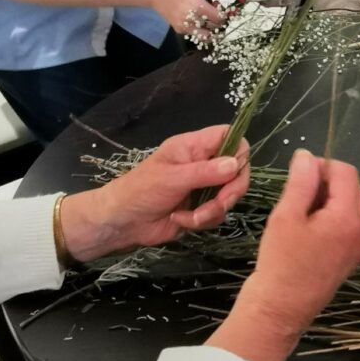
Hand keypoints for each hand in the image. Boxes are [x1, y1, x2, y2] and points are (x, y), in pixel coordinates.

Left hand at [61, 125, 249, 261]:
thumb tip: (236, 164)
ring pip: (230, 196)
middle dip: (230, 191)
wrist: (121, 223)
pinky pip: (218, 214)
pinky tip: (182, 221)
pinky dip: (203, 221)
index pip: (230, 137)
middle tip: (218, 204)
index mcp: (195, 147)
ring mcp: (204, 187)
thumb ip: (205, 172)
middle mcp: (204, 164)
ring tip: (190, 217)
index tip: (233, 171)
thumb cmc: (140, 191)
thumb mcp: (172, 178)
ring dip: (213, 211)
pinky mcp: (202, 209)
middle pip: (238, 170)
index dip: (238, 151)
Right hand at [148, 0, 225, 34]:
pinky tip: (199, 21)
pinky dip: (200, 31)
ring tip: (210, 21)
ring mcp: (184, 27)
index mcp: (197, 6)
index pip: (218, 18)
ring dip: (210, 31)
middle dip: (219, 23)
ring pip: (205, 37)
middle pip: (213, 29)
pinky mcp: (178, 30)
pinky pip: (194, 35)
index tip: (223, 10)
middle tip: (217, 15)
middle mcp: (191, 19)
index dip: (224, 15)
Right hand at [206, 149, 359, 360]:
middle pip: (351, 188)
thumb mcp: (287, 216)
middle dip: (325, 181)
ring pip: (348, 205)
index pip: (346, 172)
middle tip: (294, 193)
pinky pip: (345, 224)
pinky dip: (327, 216)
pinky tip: (304, 228)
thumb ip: (301, 182)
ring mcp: (358, 246)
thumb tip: (307, 155)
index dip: (322, 164)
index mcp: (349, 218)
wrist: (278, 312)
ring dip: (325, 199)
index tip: (296, 173)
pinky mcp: (349, 257)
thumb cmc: (280, 264)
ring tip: (296, 211)